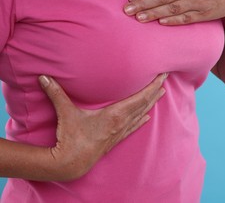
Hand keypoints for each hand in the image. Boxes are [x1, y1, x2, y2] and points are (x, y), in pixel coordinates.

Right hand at [38, 73, 167, 179]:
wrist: (71, 163)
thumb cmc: (71, 138)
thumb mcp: (66, 113)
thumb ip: (56, 94)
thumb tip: (44, 77)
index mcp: (114, 114)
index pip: (140, 97)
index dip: (152, 86)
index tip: (162, 76)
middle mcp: (121, 122)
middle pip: (144, 104)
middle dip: (156, 90)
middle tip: (165, 79)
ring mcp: (120, 132)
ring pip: (141, 114)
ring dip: (151, 103)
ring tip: (161, 94)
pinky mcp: (116, 139)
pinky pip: (133, 127)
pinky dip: (141, 120)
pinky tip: (147, 118)